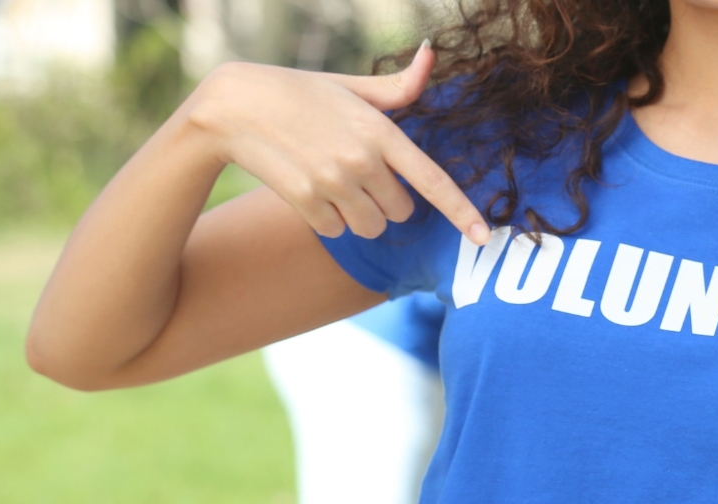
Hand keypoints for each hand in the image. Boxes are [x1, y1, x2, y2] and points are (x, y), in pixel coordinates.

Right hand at [183, 41, 488, 243]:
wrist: (234, 106)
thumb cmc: (300, 92)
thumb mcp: (352, 86)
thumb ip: (398, 86)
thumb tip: (431, 53)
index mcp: (381, 130)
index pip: (432, 180)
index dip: (461, 212)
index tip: (483, 237)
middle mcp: (362, 159)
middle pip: (401, 212)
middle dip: (388, 202)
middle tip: (359, 174)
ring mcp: (332, 181)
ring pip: (371, 227)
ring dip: (360, 215)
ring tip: (335, 182)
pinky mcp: (304, 200)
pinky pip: (336, 231)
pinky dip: (328, 219)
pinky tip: (310, 190)